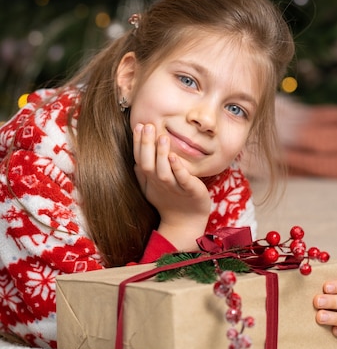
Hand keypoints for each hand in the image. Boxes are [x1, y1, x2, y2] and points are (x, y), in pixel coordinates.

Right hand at [133, 123, 210, 249]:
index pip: (140, 158)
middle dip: (147, 144)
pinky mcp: (190, 191)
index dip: (138, 143)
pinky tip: (175, 157)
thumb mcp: (153, 188)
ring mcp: (174, 188)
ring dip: (161, 154)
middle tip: (148, 125)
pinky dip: (178, 169)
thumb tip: (134, 162)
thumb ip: (143, 175)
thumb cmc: (170, 201)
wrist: (186, 222)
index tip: (138, 125)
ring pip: (163, 172)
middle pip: (148, 163)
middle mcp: (159, 183)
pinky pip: (182, 180)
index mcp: (151, 179)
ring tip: (163, 137)